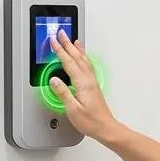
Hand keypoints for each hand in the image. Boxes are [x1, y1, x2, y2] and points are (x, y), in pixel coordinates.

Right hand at [48, 30, 119, 144]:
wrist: (106, 127)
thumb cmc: (91, 121)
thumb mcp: (72, 109)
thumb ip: (63, 93)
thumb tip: (54, 80)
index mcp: (83, 84)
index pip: (69, 63)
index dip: (60, 51)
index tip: (54, 41)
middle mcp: (89, 80)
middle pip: (77, 58)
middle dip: (68, 44)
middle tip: (62, 33)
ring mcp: (93, 82)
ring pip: (84, 60)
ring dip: (77, 49)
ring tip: (74, 40)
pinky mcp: (94, 86)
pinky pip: (88, 66)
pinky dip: (84, 58)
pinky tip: (82, 58)